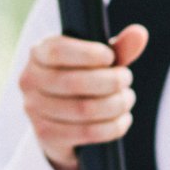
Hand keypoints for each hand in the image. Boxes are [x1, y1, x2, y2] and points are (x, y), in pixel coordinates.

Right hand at [20, 25, 148, 169]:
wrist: (63, 122)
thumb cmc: (83, 81)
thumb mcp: (99, 63)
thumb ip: (118, 49)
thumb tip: (139, 34)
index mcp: (38, 53)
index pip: (58, 51)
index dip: (89, 54)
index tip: (111, 58)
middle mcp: (29, 80)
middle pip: (74, 82)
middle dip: (110, 81)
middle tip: (126, 79)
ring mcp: (34, 109)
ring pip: (84, 109)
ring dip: (115, 105)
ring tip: (126, 99)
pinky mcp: (46, 135)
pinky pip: (87, 132)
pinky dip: (112, 127)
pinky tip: (122, 119)